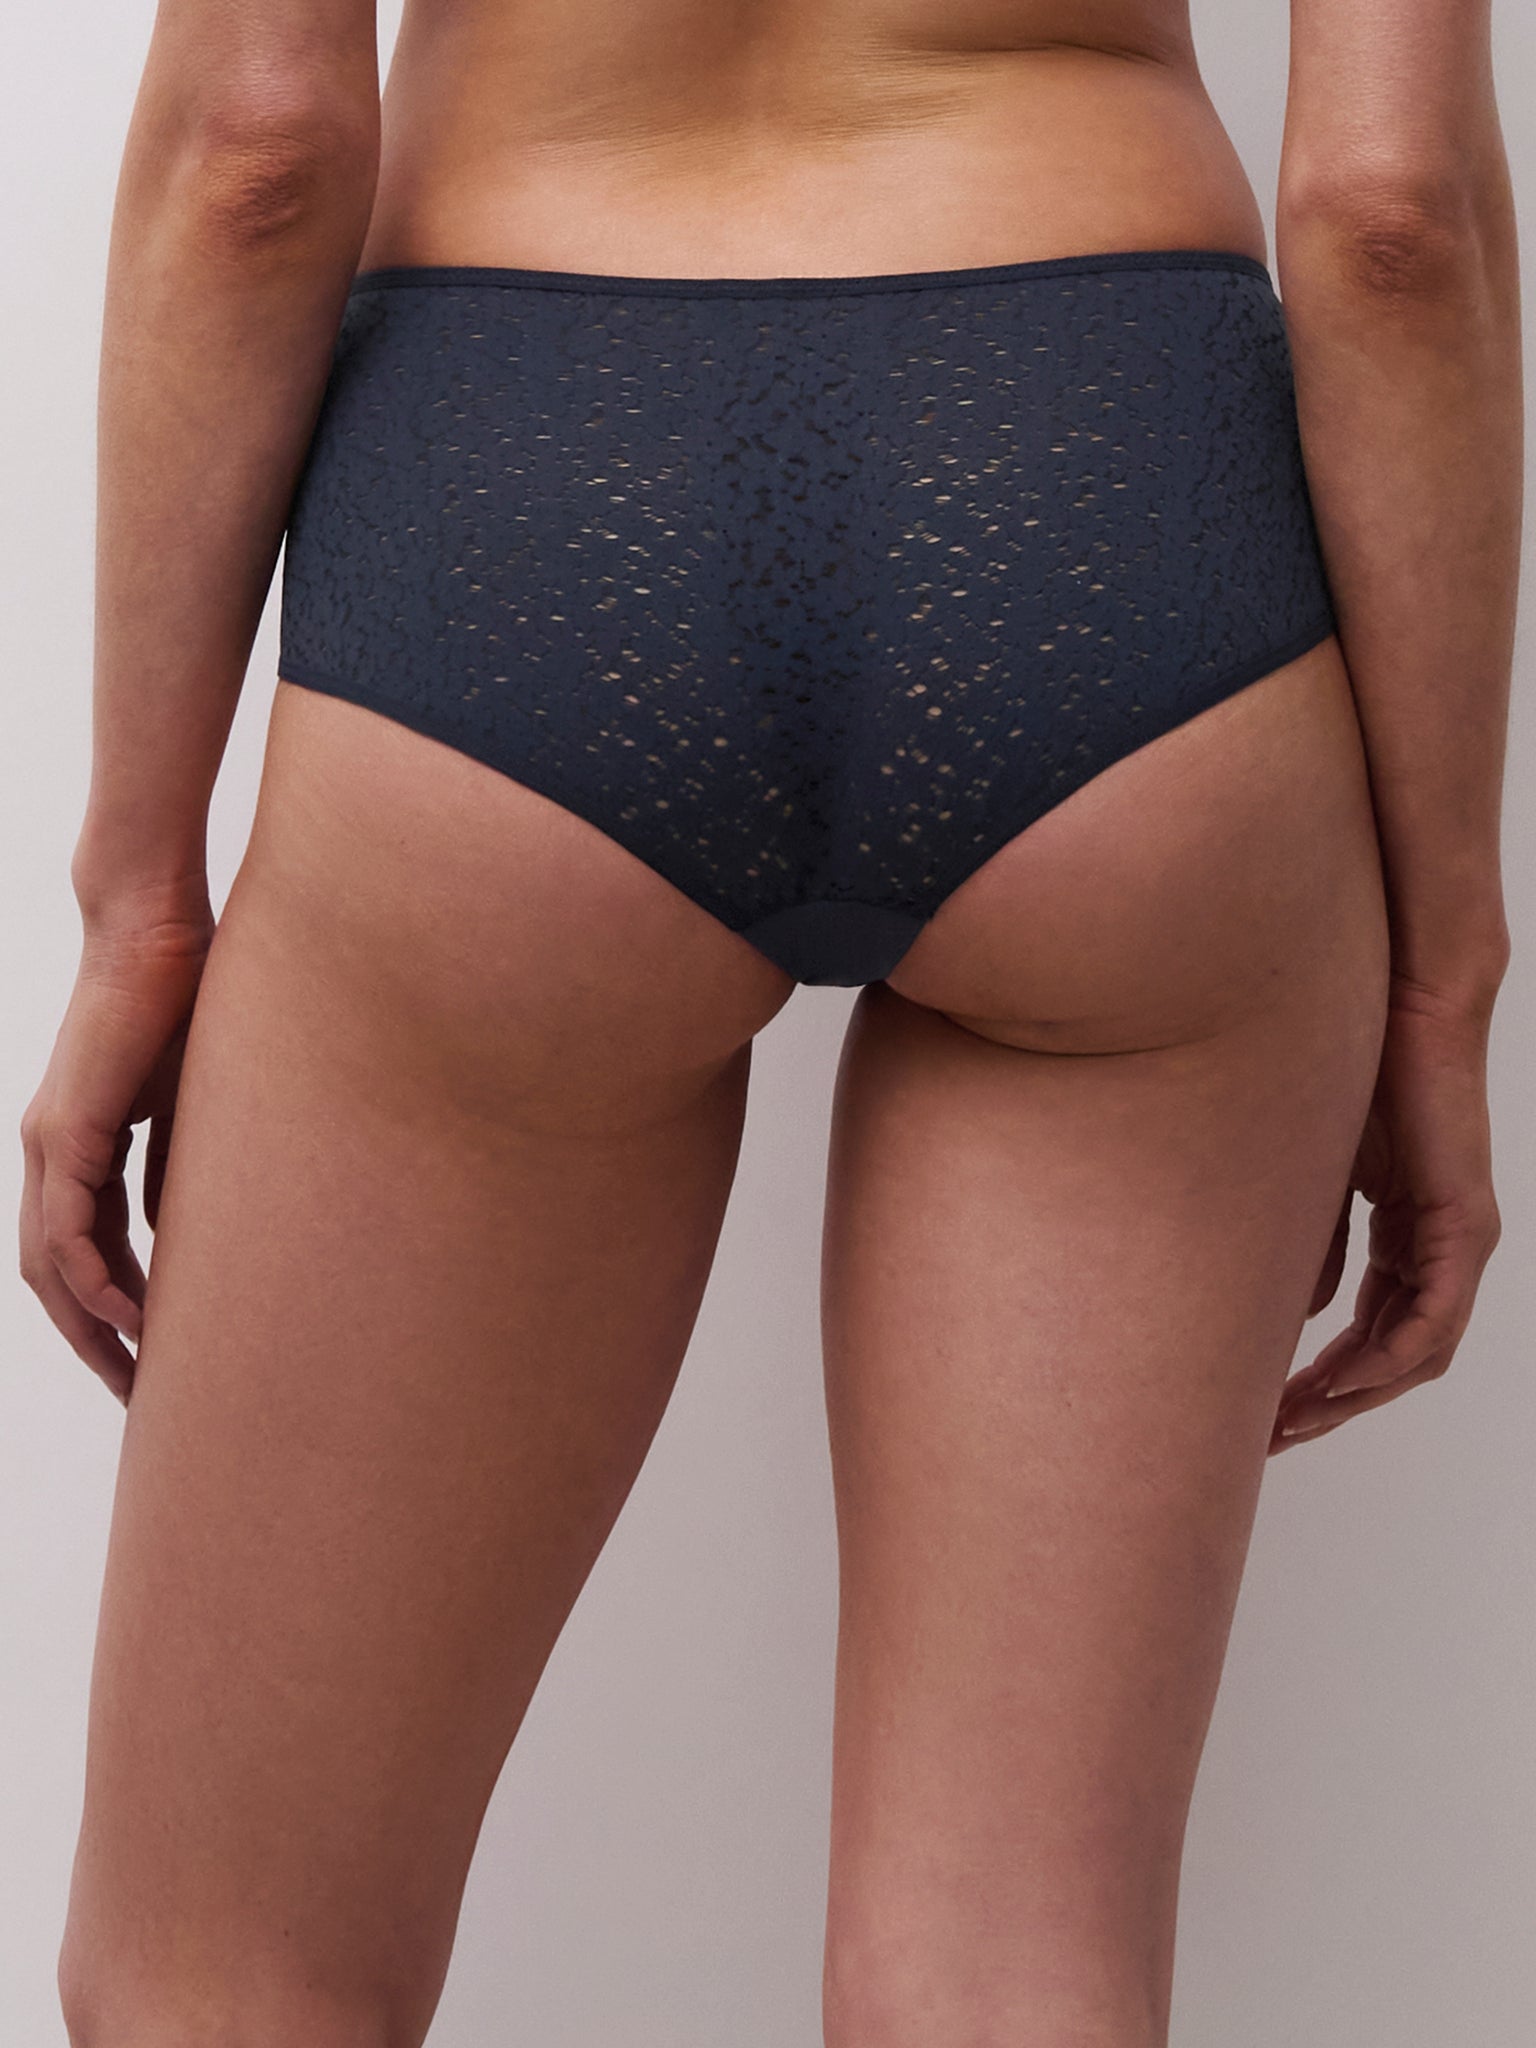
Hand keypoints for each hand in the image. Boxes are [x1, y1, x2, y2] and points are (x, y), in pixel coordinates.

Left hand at [19, 898, 214, 1404]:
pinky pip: (66, 1231)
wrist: (156, 932)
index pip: (86, 1252)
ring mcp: (51, 1144)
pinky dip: (92, 1281)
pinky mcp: (65, 1131)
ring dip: (87, 1330)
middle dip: (94, 1344)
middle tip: (139, 1397)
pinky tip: (130, 1317)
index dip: (116, 1312)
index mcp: (81, 1147)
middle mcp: (52, 1153)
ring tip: (134, 1377)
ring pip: (49, 1266)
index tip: (156, 1360)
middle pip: (55, 1277)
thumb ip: (178, 1169)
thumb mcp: (192, 1105)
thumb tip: (177, 1234)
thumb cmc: (184, 999)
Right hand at [1271, 977, 1502, 1452]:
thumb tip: (1297, 1317)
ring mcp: (1459, 1242)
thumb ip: (1313, 1244)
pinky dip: (1388, 1359)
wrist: (1406, 1007)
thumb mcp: (1317, 1176)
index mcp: (1409, 1236)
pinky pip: (1432, 1319)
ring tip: (1297, 1420)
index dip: (1323, 1380)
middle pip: (1395, 1358)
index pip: (1372, 1332)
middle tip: (1273, 1437)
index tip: (1269, 1411)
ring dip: (1357, 1396)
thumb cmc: (1358, 1073)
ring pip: (1418, 1352)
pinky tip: (1345, 1382)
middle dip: (1332, 1404)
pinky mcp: (1463, 1226)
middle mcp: (1442, 1249)